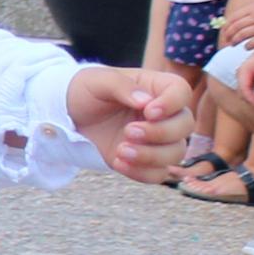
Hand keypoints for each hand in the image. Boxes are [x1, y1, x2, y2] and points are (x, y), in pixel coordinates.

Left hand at [64, 65, 192, 182]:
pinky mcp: (144, 160)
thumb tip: (145, 101)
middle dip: (161, 132)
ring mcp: (157, 139)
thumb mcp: (98, 81)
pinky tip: (118, 163)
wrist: (68, 116)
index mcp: (157, 88)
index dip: (172, 103)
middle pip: (185, 125)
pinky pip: (158, 174)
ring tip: (121, 150)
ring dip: (152, 155)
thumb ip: (121, 86)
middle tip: (129, 131)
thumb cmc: (87, 91)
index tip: (149, 111)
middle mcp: (164, 114)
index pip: (181, 92)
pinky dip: (141, 172)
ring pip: (176, 153)